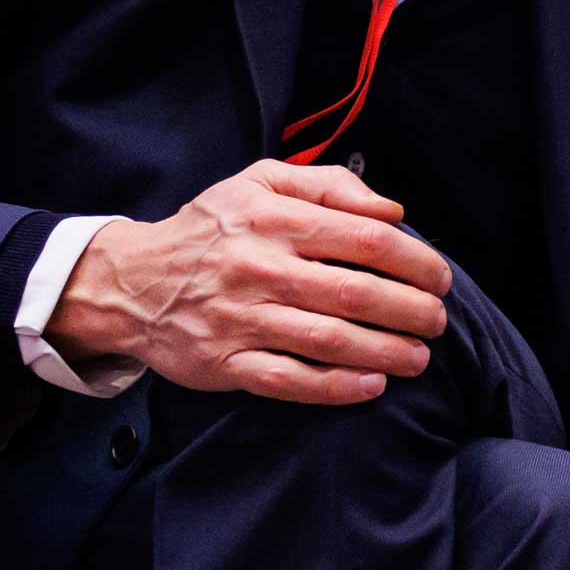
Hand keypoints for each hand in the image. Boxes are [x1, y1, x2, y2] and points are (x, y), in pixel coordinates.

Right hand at [45, 159, 453, 404]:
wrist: (129, 282)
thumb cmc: (210, 230)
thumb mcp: (259, 183)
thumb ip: (328, 185)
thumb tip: (392, 210)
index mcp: (274, 220)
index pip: (366, 240)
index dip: (415, 261)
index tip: (440, 278)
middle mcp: (259, 268)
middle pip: (356, 293)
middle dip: (411, 310)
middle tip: (438, 321)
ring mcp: (240, 318)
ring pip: (328, 340)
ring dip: (386, 351)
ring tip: (419, 357)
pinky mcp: (225, 362)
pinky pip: (289, 379)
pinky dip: (336, 386)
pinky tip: (373, 384)